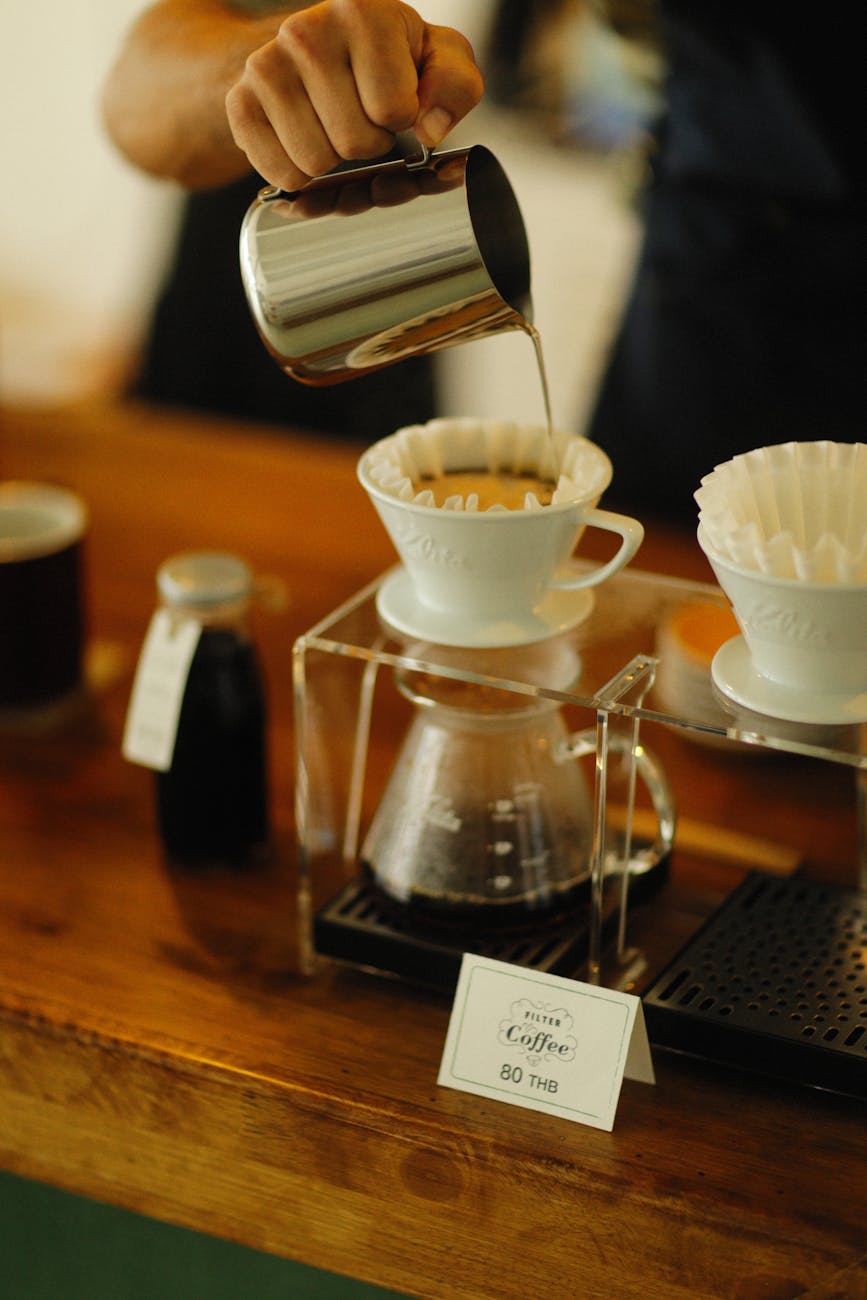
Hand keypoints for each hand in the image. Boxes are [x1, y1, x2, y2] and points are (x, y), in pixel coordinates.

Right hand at [225, 0, 483, 189]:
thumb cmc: (382, 57)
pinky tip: (306, 141)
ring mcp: (266, 67)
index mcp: (362, 11)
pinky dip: (301, 174)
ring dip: (334, 163)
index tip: (394, 101)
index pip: (394, 111)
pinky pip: (283, 174)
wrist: (311, 49)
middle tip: (363, 119)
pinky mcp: (239, 103)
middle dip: (368, 145)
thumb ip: (454, 85)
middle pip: (355, 144)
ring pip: (316, 165)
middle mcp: (306, 31)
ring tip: (334, 129)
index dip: (402, 121)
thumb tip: (431, 129)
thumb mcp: (434, 57)